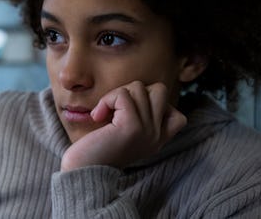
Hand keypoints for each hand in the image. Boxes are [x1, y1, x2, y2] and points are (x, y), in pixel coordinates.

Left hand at [61, 81, 186, 170]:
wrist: (82, 172)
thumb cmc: (96, 149)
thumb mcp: (126, 133)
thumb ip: (140, 116)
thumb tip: (138, 89)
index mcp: (157, 140)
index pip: (178, 116)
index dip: (155, 104)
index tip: (132, 115)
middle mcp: (156, 136)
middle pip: (160, 90)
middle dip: (134, 91)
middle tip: (117, 108)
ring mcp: (147, 130)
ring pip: (139, 87)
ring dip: (116, 95)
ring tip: (104, 113)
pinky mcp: (132, 126)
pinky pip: (123, 95)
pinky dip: (106, 100)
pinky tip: (97, 116)